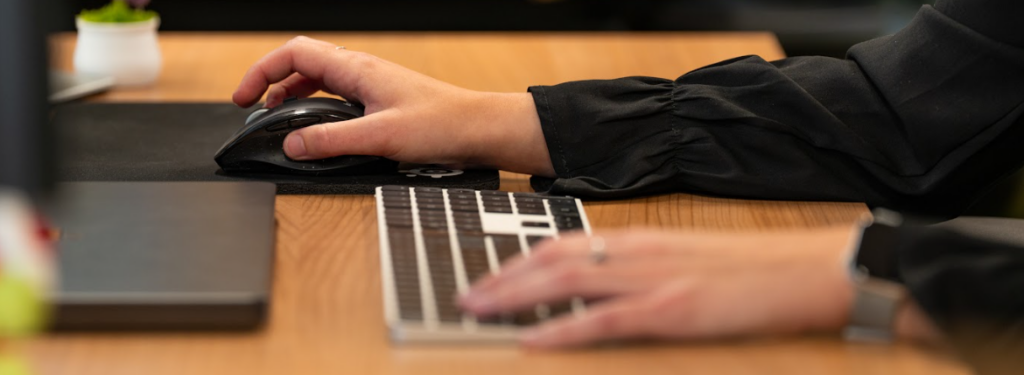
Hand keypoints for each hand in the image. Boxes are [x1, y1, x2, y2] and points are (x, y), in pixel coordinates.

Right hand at [232, 36, 554, 175]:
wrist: (480, 130)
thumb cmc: (443, 125)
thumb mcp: (380, 136)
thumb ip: (332, 141)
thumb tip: (293, 144)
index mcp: (356, 69)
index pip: (294, 54)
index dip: (262, 71)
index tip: (243, 98)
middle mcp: (361, 72)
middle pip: (301, 66)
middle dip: (271, 85)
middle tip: (252, 112)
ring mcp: (370, 86)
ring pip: (318, 83)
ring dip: (292, 99)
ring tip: (277, 121)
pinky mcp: (380, 103)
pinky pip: (337, 99)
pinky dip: (316, 111)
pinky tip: (316, 132)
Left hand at [460, 227, 860, 347]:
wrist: (813, 268)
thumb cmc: (754, 270)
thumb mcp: (687, 261)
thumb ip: (641, 268)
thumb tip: (600, 286)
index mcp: (642, 240)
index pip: (564, 242)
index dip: (519, 259)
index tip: (486, 273)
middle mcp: (639, 252)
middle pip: (553, 259)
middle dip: (502, 278)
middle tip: (464, 294)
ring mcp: (655, 280)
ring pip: (567, 282)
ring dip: (516, 296)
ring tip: (478, 309)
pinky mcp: (675, 309)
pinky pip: (605, 321)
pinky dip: (563, 329)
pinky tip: (534, 338)